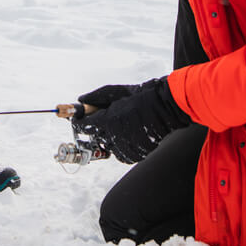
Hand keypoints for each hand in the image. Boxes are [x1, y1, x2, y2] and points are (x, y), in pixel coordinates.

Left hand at [71, 77, 189, 163]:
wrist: (166, 107)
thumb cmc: (141, 96)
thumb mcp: (115, 91)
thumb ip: (96, 97)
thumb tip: (81, 100)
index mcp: (108, 120)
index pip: (84, 127)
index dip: (80, 123)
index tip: (79, 120)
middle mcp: (115, 136)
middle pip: (95, 138)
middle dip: (97, 129)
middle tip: (106, 120)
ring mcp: (126, 147)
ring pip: (109, 146)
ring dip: (110, 138)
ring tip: (122, 125)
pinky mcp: (136, 154)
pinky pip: (122, 153)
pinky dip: (122, 146)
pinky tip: (130, 134)